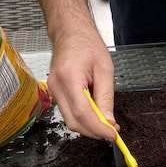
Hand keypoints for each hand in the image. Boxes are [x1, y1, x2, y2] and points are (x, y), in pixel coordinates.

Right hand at [47, 24, 116, 139]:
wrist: (70, 31)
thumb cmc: (87, 44)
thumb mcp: (105, 69)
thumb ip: (106, 97)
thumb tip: (109, 121)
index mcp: (69, 78)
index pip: (83, 113)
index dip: (98, 128)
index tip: (113, 134)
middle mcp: (56, 86)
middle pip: (74, 121)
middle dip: (94, 131)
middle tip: (112, 131)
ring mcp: (52, 90)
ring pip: (69, 120)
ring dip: (88, 126)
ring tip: (106, 122)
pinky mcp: (54, 92)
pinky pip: (67, 112)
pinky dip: (82, 118)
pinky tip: (95, 114)